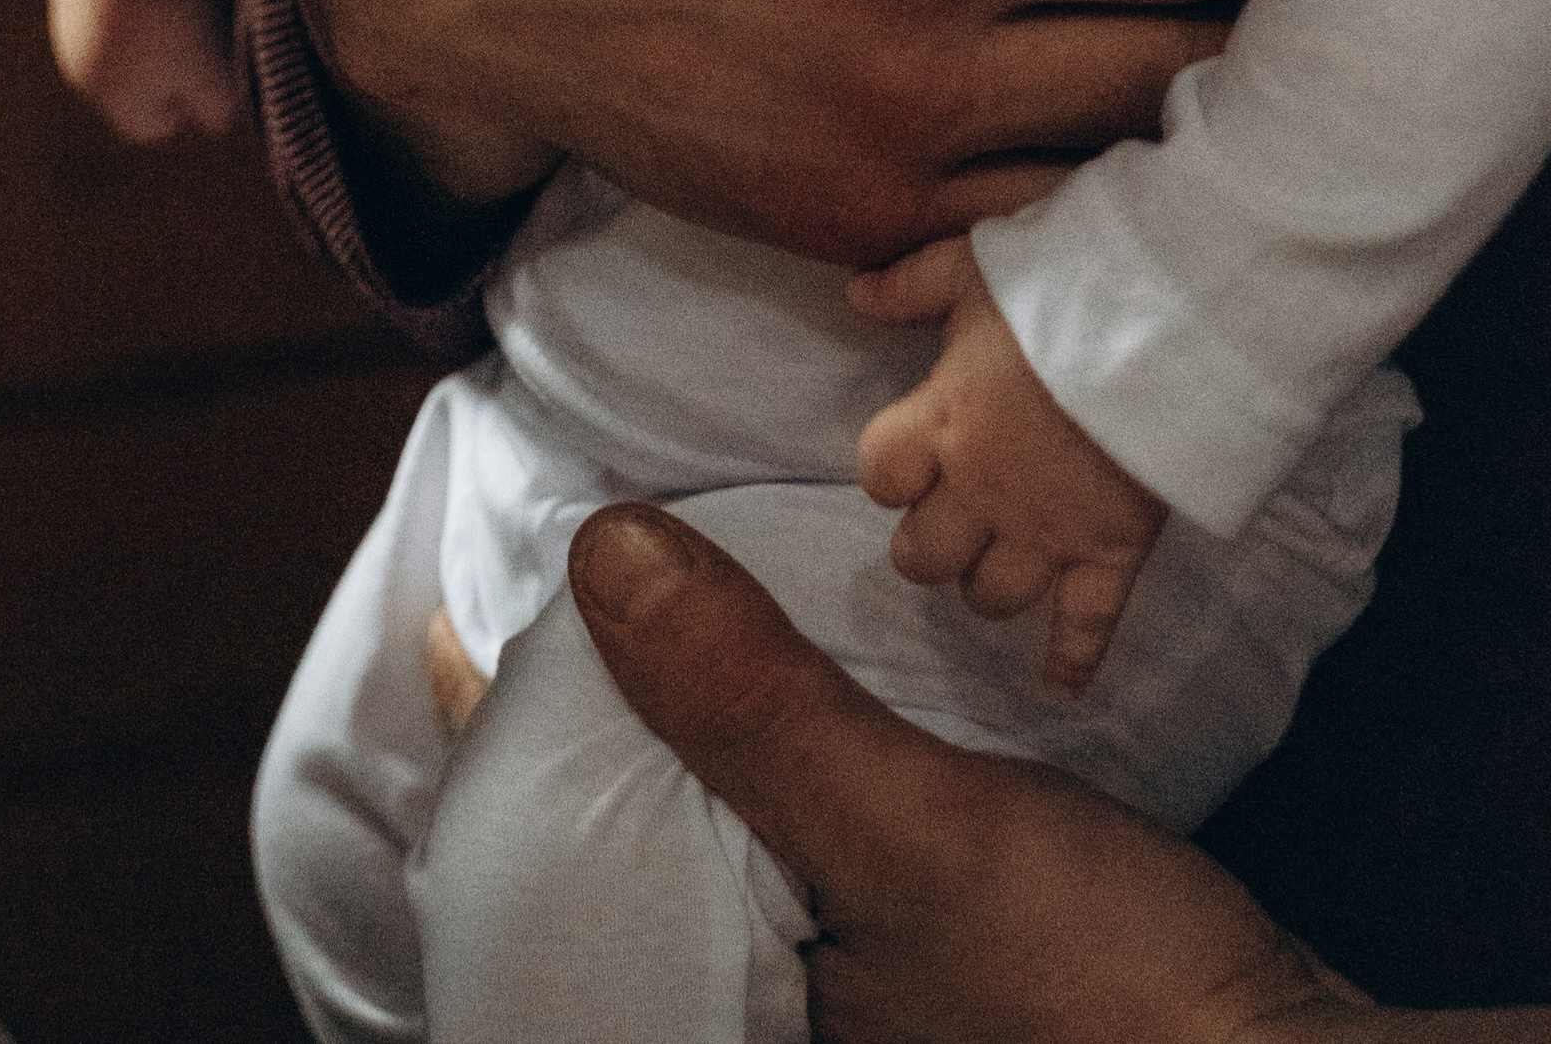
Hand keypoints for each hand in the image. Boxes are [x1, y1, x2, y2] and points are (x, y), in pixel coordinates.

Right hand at [48, 0, 239, 139]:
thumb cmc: (182, 14)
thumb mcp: (215, 75)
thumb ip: (215, 107)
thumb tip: (214, 115)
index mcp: (108, 93)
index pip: (150, 124)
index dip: (187, 106)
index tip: (212, 76)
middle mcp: (76, 59)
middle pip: (129, 77)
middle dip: (163, 63)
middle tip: (201, 31)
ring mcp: (68, 10)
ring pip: (115, 30)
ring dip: (145, 19)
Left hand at [567, 505, 1375, 1043]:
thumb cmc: (1104, 996)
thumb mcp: (909, 830)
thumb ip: (756, 706)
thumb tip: (604, 554)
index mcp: (725, 1014)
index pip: (549, 871)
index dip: (490, 738)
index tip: (446, 622)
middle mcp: (766, 1018)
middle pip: (619, 861)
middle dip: (577, 739)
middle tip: (537, 608)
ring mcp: (844, 1002)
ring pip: (712, 853)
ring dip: (681, 743)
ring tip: (643, 624)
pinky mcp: (925, 974)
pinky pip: (801, 858)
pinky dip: (777, 768)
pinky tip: (789, 695)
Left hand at [851, 235, 1164, 691]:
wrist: (1164, 327)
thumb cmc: (1063, 286)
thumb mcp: (972, 264)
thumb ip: (909, 283)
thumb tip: (851, 292)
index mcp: (941, 422)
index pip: (879, 476)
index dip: (890, 471)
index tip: (910, 457)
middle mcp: (982, 491)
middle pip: (921, 557)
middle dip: (928, 543)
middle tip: (949, 520)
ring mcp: (1047, 532)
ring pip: (988, 597)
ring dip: (985, 585)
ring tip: (995, 564)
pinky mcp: (1109, 554)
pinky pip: (1085, 627)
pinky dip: (1072, 664)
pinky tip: (1058, 691)